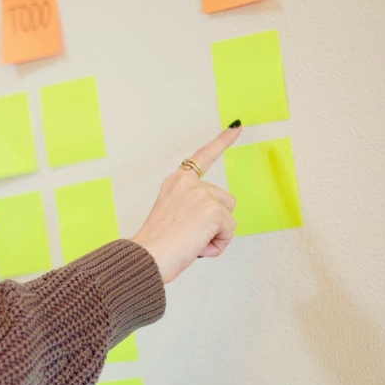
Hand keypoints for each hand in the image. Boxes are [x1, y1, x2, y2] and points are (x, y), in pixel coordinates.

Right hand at [129, 125, 240, 283]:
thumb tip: (217, 220)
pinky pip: (229, 232)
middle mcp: (187, 183)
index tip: (236, 126)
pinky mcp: (213, 210)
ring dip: (216, 234)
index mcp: (176, 182)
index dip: (221, 141)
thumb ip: (193, 209)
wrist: (148, 258)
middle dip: (214, 222)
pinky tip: (197, 247)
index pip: (202, 157)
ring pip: (228, 216)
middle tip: (187, 235)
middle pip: (224, 200)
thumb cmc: (157, 246)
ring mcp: (201, 194)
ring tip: (191, 242)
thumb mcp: (173, 217)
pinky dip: (217, 245)